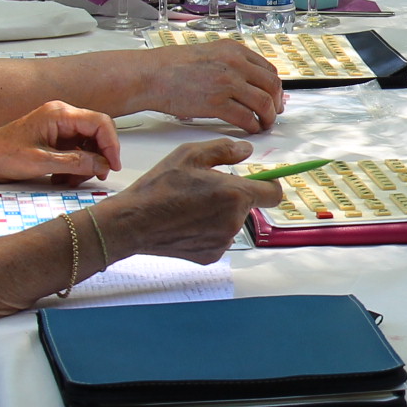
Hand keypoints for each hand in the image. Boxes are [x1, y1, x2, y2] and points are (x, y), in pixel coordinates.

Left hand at [0, 100, 120, 186]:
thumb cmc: (2, 155)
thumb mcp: (42, 163)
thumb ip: (77, 162)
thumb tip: (102, 164)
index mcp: (59, 114)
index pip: (100, 123)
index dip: (111, 145)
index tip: (112, 165)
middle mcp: (61, 115)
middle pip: (96, 133)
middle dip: (98, 156)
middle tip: (95, 176)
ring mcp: (57, 125)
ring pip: (87, 143)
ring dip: (85, 164)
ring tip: (70, 180)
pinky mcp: (53, 137)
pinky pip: (75, 149)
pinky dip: (74, 165)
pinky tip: (62, 177)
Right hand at [97, 137, 281, 264]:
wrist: (133, 223)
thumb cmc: (159, 187)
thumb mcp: (190, 154)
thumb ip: (224, 150)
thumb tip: (246, 150)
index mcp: (235, 194)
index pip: (273, 193)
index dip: (268, 185)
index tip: (260, 181)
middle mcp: (234, 220)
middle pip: (248, 206)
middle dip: (233, 197)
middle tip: (205, 189)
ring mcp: (223, 241)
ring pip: (232, 222)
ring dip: (220, 214)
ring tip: (190, 206)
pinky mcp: (211, 256)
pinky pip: (220, 239)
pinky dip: (209, 231)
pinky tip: (186, 223)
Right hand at [139, 39, 285, 130]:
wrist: (151, 75)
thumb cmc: (173, 67)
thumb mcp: (209, 53)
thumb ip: (231, 63)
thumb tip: (250, 81)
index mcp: (234, 50)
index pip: (268, 69)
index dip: (275, 87)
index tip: (275, 97)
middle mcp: (235, 64)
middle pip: (271, 86)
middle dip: (276, 103)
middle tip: (274, 113)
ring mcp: (227, 83)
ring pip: (263, 103)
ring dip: (267, 117)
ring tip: (264, 124)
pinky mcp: (217, 103)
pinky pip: (246, 117)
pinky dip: (252, 126)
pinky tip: (250, 129)